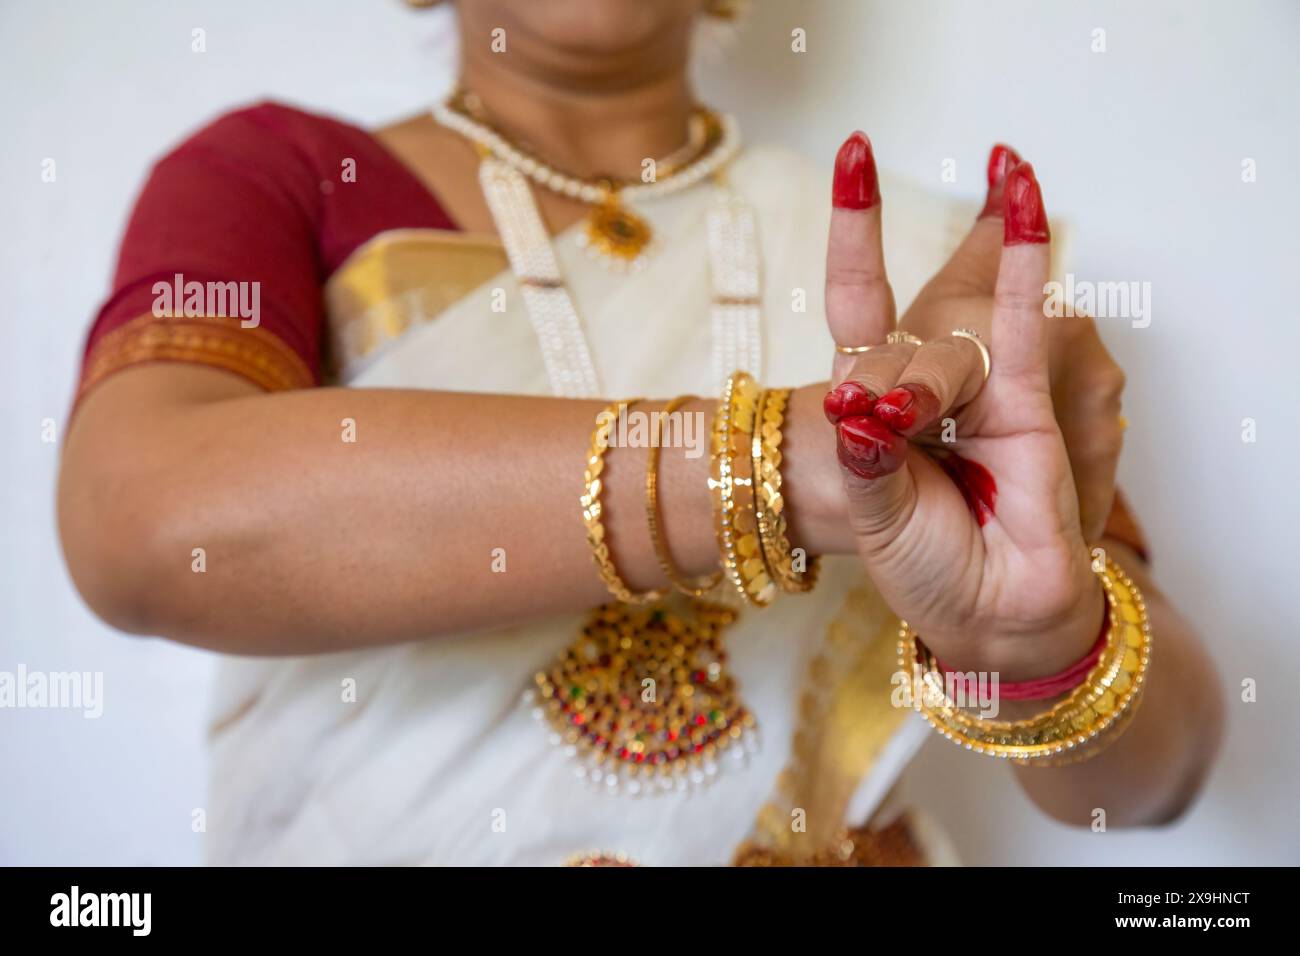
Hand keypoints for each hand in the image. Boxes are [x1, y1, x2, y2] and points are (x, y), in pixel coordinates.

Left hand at [822, 132, 1103, 679]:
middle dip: (896, 383)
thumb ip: (865, 462)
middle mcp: (926, 383)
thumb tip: (856, 409)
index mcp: (875, 398)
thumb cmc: (927, 565)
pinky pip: (1019, 329)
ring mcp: (979, 389)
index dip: (856, 235)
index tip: (854, 157)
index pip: (860, 298)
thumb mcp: (874, 512)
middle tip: (887, 437)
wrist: (990, 612)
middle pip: (904, 333)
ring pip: (955, 339)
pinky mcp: (1029, 408)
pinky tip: (1021, 200)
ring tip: (912, 427)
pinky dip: (1021, 269)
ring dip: (933, 369)